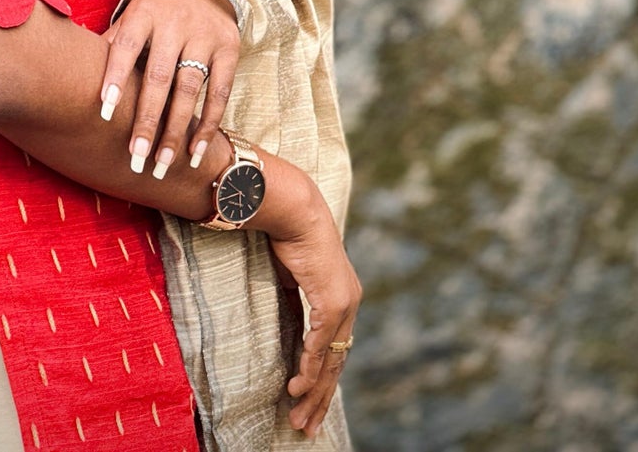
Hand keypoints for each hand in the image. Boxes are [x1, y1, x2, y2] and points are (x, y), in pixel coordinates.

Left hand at [96, 0, 239, 177]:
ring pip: (188, 89)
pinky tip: (195, 152)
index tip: (104, 111)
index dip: (115, 76)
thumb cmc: (155, 13)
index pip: (126, 45)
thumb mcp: (131, 18)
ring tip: (162, 164)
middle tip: (135, 157)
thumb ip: (111, 46)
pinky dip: (208, 125)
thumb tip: (74, 76)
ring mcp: (204, 35)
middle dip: (146, 120)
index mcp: (144, 13)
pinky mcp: (229, 49)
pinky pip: (219, 93)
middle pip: (158, 76)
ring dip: (175, 130)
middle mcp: (175, 23)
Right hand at [261, 175, 361, 440]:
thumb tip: (287, 323)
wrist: (296, 210)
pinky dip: (308, 369)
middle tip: (306, 426)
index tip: (310, 403)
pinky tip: (297, 388)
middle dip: (319, 398)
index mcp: (343, 299)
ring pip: (330, 362)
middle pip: (336, 364)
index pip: (335, 351)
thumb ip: (296, 303)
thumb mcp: (294, 278)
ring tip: (300, 418)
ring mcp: (344, 305)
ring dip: (313, 392)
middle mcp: (349, 305)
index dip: (322, 380)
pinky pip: (319, 345)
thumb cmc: (291, 237)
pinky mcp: (331, 302)